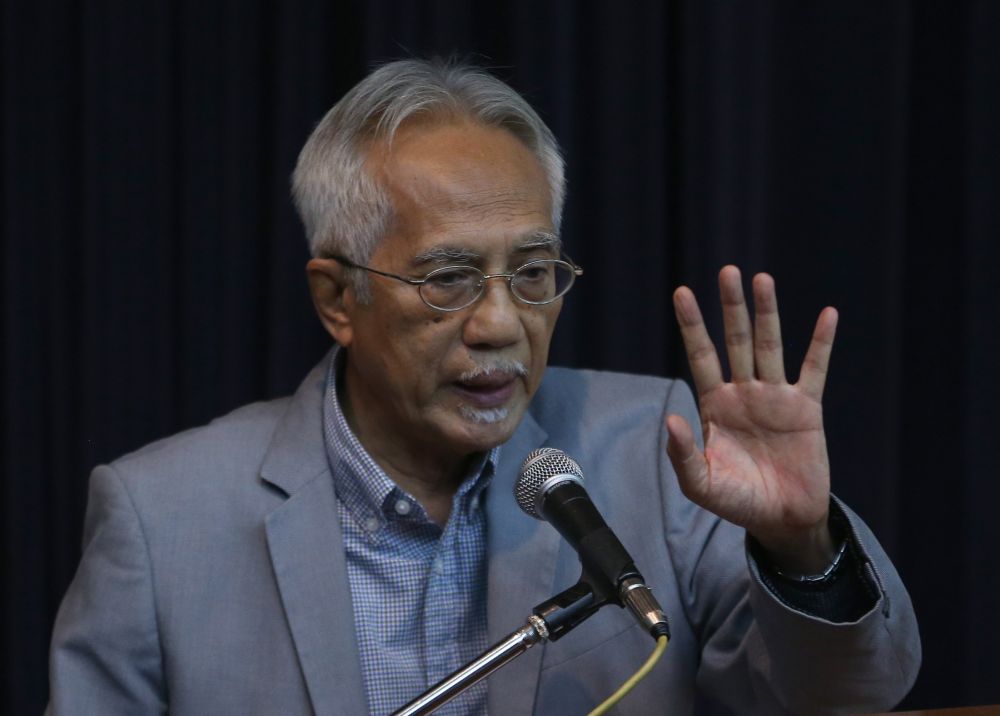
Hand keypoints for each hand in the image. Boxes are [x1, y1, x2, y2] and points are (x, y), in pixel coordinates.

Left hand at [666, 266, 838, 572]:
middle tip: (727, 272)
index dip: (692, 326)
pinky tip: (827, 314)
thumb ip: (683, 454)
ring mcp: (775, 397)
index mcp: (715, 405)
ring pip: (770, 346)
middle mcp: (743, 393)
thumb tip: (671, 419)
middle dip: (731, 307)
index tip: (682, 292)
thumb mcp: (701, 484)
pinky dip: (822, 343)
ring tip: (762, 279)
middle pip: (735, 340)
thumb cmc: (738, 501)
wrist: (782, 519)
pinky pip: (815, 369)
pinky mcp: (807, 408)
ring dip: (767, 314)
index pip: (701, 356)